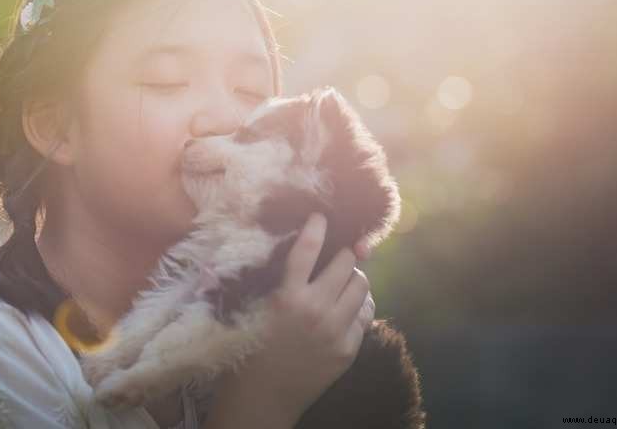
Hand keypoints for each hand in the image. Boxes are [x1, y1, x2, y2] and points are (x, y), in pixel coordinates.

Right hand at [210, 212, 375, 426]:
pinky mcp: (348, 349)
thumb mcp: (254, 308)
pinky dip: (358, 304)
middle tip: (335, 255)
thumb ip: (276, 279)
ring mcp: (335, 331)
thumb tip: (298, 250)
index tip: (321, 216)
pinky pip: (366, 314)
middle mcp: (314, 310)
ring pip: (361, 285)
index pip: (307, 250)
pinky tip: (346, 306)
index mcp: (286, 297)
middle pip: (346, 263)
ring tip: (342, 280)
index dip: (317, 227)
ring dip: (353, 277)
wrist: (261, 399)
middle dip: (342, 254)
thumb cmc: (250, 348)